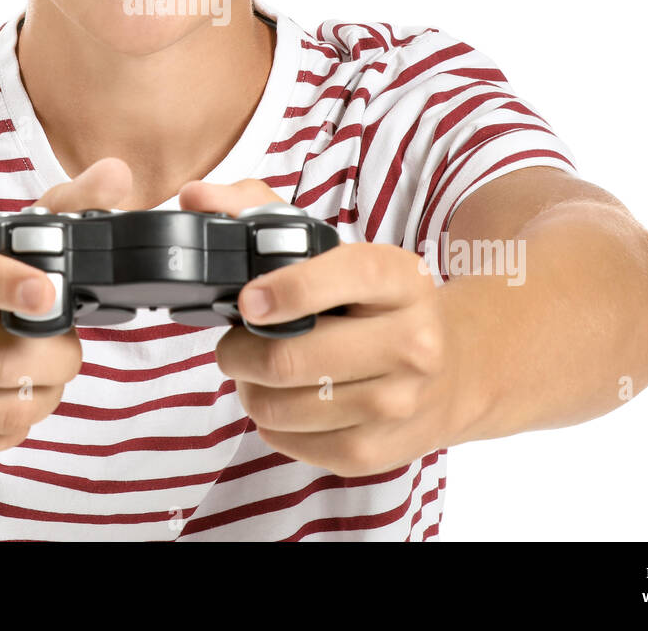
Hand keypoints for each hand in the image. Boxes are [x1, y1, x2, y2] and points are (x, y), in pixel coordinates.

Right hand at [0, 157, 132, 468]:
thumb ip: (55, 210)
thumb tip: (116, 174)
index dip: (3, 281)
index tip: (49, 292)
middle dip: (56, 355)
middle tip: (67, 346)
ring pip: (1, 407)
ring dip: (46, 393)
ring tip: (45, 375)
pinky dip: (19, 422)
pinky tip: (11, 400)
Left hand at [180, 177, 458, 477]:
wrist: (453, 368)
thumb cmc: (377, 303)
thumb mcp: (340, 249)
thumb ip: (259, 210)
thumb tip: (195, 195)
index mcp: (400, 279)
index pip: (341, 279)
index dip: (283, 291)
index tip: (247, 300)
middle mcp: (412, 342)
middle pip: (291, 358)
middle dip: (240, 350)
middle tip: (233, 342)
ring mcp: (398, 402)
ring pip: (284, 407)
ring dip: (249, 388)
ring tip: (254, 370)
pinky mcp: (377, 451)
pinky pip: (293, 443)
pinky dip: (270, 422)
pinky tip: (282, 400)